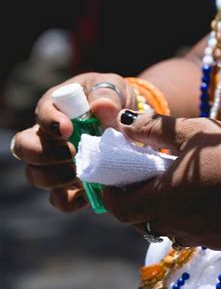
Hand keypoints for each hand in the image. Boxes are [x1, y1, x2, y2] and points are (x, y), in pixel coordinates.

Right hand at [11, 73, 136, 212]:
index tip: (67, 129)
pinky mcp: (73, 184)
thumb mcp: (115, 89)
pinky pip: (61, 199)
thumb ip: (108, 95)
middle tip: (71, 153)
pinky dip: (70, 200)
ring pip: (36, 176)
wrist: (130, 123)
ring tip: (79, 172)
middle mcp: (49, 136)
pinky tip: (87, 194)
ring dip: (55, 177)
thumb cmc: (114, 99)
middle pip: (24, 148)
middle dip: (43, 154)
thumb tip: (102, 107)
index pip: (41, 114)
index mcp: (56, 108)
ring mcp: (58, 162)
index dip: (50, 123)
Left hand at [103, 111, 220, 249]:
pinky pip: (192, 233)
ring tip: (177, 188)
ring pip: (166, 228)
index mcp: (163, 199)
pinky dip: (187, 218)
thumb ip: (154, 127)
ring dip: (163, 211)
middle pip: (140, 220)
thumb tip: (124, 122)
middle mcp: (176, 224)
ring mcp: (198, 237)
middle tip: (147, 179)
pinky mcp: (218, 242)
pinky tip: (204, 200)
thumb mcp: (194, 131)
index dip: (111, 195)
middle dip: (137, 202)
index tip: (115, 179)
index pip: (119, 208)